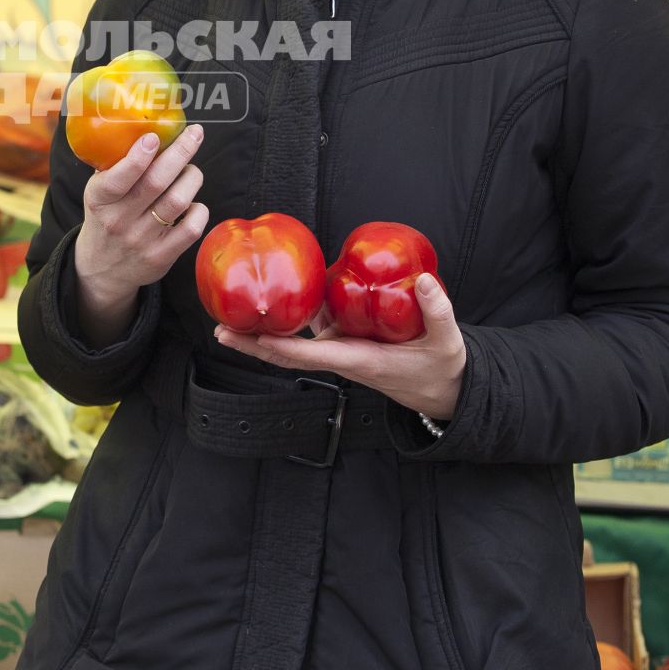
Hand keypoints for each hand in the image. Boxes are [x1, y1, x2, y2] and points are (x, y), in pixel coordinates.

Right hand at [70, 124, 208, 343]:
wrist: (102, 269)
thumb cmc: (106, 217)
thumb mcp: (98, 192)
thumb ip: (116, 166)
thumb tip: (147, 127)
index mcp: (100, 199)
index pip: (119, 178)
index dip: (139, 156)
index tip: (154, 136)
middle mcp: (120, 220)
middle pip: (157, 182)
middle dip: (180, 152)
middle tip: (195, 134)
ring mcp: (142, 240)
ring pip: (178, 200)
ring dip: (192, 177)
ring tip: (191, 170)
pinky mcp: (162, 256)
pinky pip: (192, 228)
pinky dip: (200, 209)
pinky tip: (194, 202)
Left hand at [214, 272, 466, 419]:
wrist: (445, 389)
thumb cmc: (443, 368)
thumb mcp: (448, 342)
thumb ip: (438, 311)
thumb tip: (421, 281)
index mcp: (361, 361)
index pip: (314, 356)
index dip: (283, 348)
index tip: (257, 338)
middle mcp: (343, 357)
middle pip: (288, 355)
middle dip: (254, 345)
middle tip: (220, 330)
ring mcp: (341, 349)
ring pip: (295, 342)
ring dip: (263, 331)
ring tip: (231, 314)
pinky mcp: (345, 340)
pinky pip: (312, 329)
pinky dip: (290, 318)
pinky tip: (275, 297)